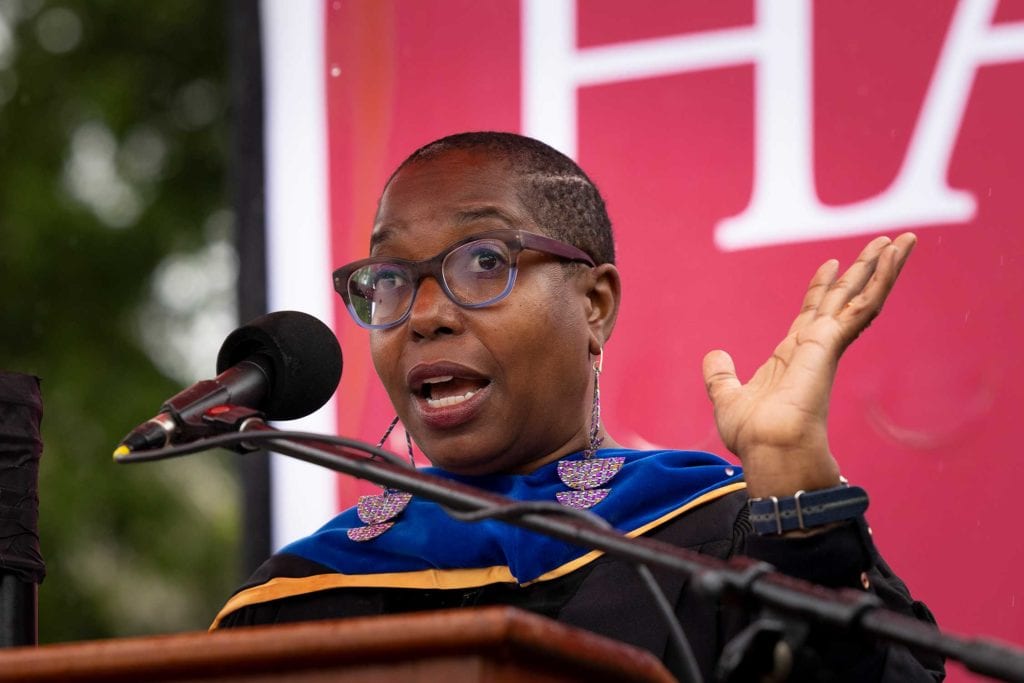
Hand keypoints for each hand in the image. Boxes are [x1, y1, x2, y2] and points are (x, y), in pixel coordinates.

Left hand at [702, 233, 915, 497]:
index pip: (811, 313)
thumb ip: (720, 374)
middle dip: (862, 270)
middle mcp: (814, 346)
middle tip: (884, 241)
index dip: (820, 288)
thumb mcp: (726, 396)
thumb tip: (715, 355)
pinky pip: (863, 305)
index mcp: (793, 356)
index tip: (830, 265)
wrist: (768, 448)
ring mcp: (826, 343)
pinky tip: (893, 256)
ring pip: (861, 296)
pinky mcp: (832, 343)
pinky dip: (880, 279)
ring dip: (883, 267)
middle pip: (843, 298)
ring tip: (903, 239)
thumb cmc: (752, 435)